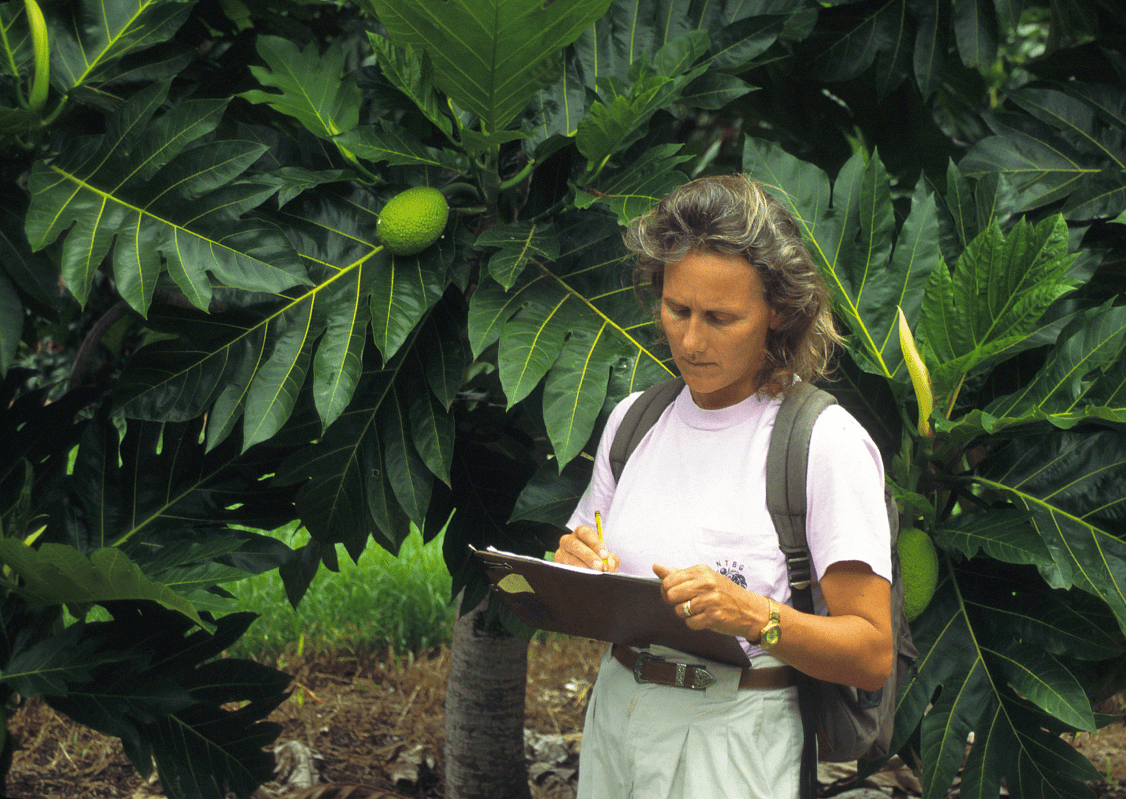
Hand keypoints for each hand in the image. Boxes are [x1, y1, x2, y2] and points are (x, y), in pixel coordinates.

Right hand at [554, 525, 619, 571]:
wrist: (587, 571)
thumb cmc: (598, 560)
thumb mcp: (606, 557)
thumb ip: (611, 559)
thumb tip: (610, 562)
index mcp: (580, 533)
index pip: (585, 533)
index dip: (595, 543)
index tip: (604, 555)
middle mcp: (568, 541)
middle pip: (575, 545)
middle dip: (588, 556)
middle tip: (599, 567)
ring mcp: (561, 553)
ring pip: (568, 558)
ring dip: (582, 567)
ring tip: (593, 574)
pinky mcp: (558, 565)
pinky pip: (564, 569)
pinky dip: (575, 574)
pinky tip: (584, 579)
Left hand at [652, 563, 766, 637]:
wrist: (750, 610)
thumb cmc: (724, 593)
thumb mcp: (703, 578)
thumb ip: (678, 574)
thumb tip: (656, 567)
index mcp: (701, 571)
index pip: (668, 581)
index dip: (667, 591)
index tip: (676, 594)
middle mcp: (705, 583)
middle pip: (670, 595)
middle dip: (675, 603)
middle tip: (688, 603)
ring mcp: (710, 600)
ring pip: (679, 611)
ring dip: (687, 614)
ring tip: (700, 610)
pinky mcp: (714, 616)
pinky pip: (690, 623)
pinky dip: (695, 623)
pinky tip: (706, 618)